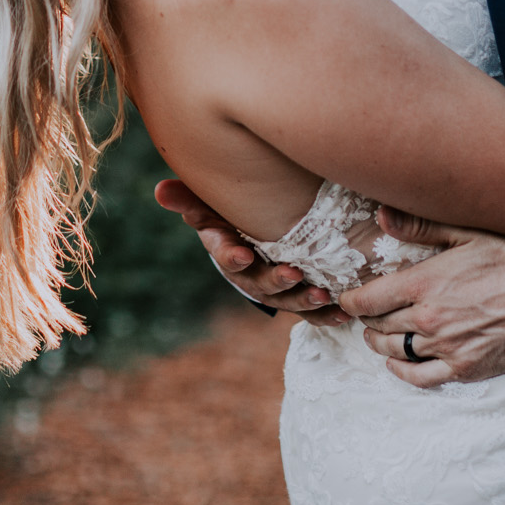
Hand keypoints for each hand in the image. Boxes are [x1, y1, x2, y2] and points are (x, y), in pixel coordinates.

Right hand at [154, 179, 349, 323]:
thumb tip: (159, 189)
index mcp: (229, 252)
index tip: (242, 254)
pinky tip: (345, 312)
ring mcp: (276, 289)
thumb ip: (189, 200)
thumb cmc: (229, 217)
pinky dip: (328, 314)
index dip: (232, 256)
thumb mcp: (209, 206)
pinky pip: (313, 311)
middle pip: (262, 284)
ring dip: (306, 300)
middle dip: (277, 282)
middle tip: (293, 274)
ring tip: (324, 295)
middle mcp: (252, 275)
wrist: (252, 238)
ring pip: (290, 300)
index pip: (227, 256)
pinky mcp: (299, 295)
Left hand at [339, 208, 504, 387]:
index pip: (369, 300)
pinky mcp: (463, 368)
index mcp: (423, 284)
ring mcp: (444, 346)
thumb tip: (381, 216)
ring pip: (394, 351)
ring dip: (379, 344)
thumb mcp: (466, 234)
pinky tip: (396, 364)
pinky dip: (402, 372)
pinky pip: (420, 377)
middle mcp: (427, 319)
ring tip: (376, 336)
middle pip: (379, 325)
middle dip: (367, 319)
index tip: (347, 298)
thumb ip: (421, 227)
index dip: (352, 300)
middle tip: (366, 314)